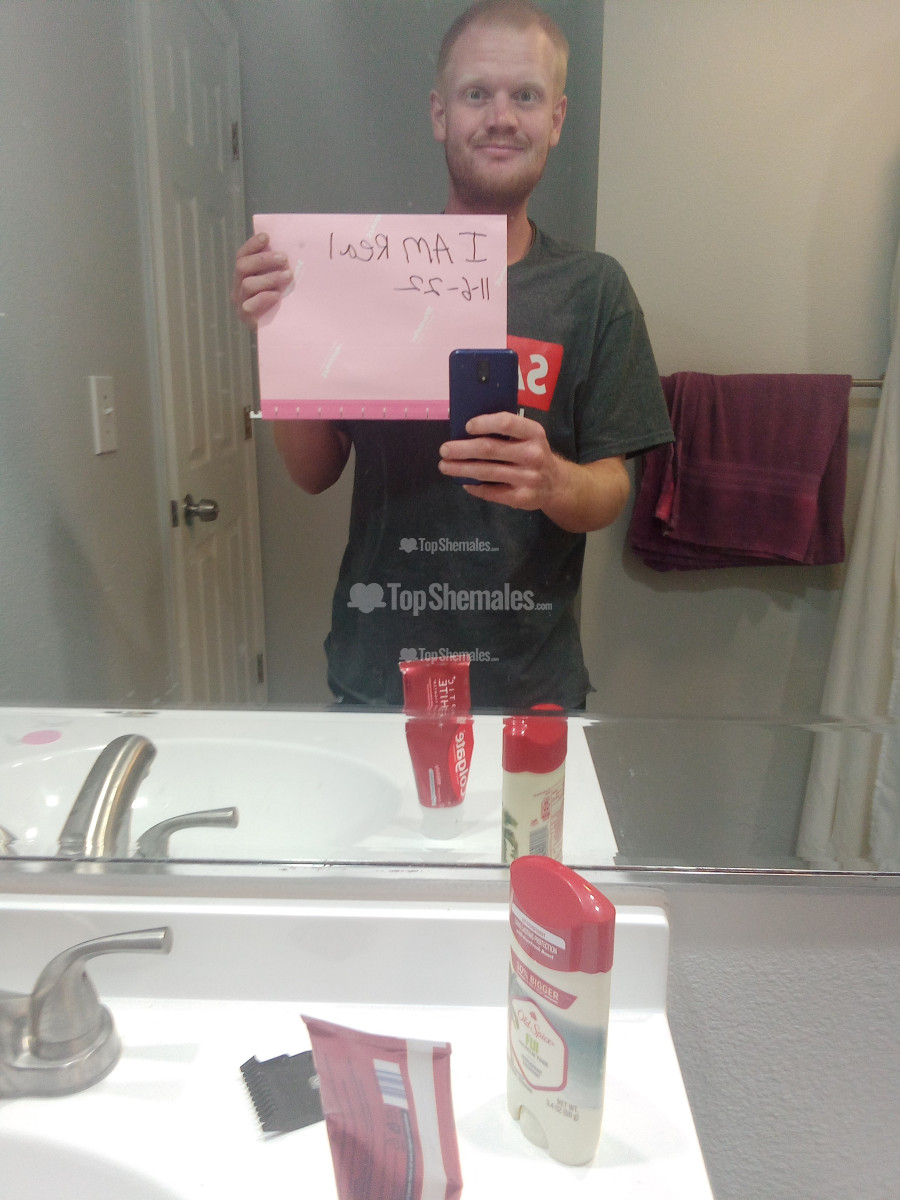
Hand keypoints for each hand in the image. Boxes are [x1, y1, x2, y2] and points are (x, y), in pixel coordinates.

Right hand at [230, 231, 292, 329]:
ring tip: (288, 276)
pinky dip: (263, 298)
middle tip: (284, 258)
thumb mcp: (280, 281)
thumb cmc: (283, 301)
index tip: (267, 237)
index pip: (242, 255)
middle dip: (263, 260)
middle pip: (242, 266)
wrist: (283, 330)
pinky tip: (277, 296)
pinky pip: (249, 306)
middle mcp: (238, 287)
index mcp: (244, 274)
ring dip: (269, 278)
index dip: (252, 245)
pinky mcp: (246, 318)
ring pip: (247, 284)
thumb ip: (278, 266)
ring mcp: (241, 302)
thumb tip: (288, 247)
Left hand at [439, 411, 564, 508]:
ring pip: (487, 472)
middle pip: (490, 449)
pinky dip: (474, 487)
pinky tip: (464, 482)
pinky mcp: (522, 498)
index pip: (506, 423)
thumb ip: (507, 432)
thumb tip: (467, 430)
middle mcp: (533, 454)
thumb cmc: (534, 454)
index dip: (484, 423)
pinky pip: (491, 492)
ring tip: (445, 466)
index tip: (466, 426)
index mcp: (534, 433)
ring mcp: (528, 478)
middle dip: (462, 449)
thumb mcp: (529, 437)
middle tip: (444, 450)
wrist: (556, 484)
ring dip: (462, 469)